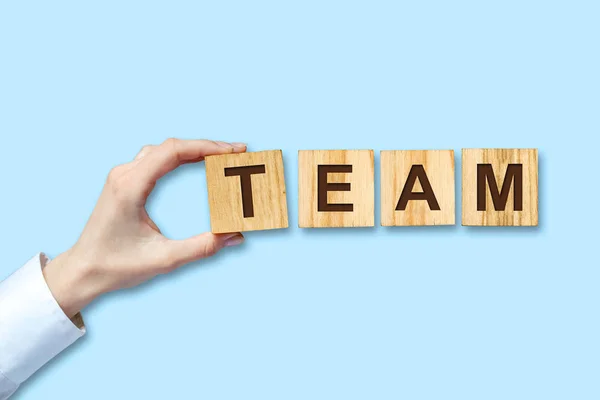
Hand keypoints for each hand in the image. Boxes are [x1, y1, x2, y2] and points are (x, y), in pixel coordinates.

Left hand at [43, 139, 246, 317]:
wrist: (82, 272)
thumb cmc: (116, 267)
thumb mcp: (164, 259)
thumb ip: (202, 247)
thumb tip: (235, 236)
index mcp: (130, 187)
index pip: (173, 151)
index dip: (206, 147)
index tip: (232, 151)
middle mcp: (124, 175)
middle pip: (170, 146)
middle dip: (206, 147)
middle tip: (236, 152)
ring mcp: (122, 177)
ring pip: (163, 150)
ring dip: (193, 149)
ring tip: (220, 156)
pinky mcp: (124, 183)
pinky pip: (155, 159)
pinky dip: (179, 156)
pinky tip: (196, 162)